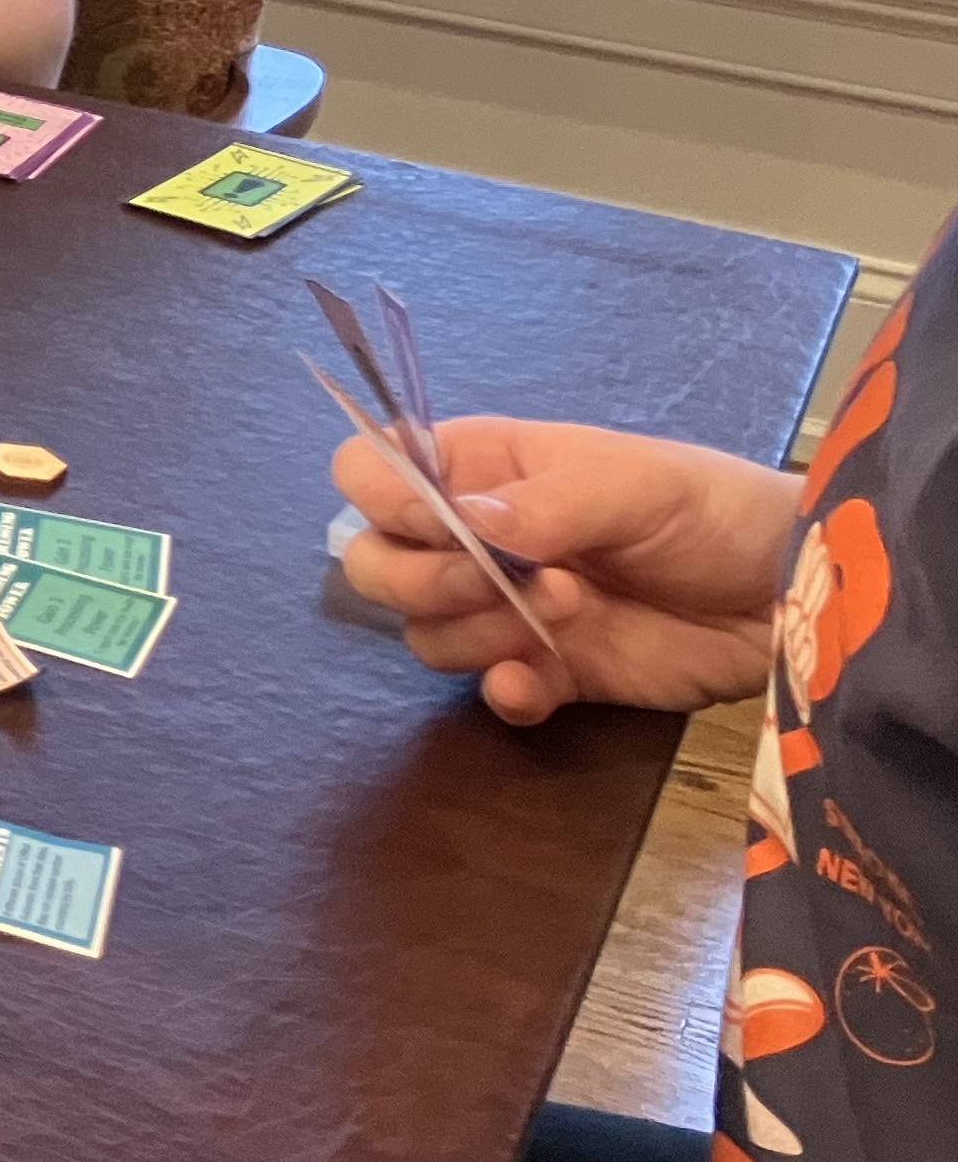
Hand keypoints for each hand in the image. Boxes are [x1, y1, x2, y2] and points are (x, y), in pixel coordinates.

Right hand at [335, 415, 796, 724]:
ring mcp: (508, 610)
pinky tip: (539, 683)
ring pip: (426, 631)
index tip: (433, 523)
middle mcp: (475, 539)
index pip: (372, 471)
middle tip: (501, 581)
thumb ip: (544, 503)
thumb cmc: (710, 509)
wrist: (790, 596)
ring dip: (479, 630)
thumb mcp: (634, 484)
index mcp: (483, 468)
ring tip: (570, 613)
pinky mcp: (549, 673)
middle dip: (423, 579)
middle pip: (376, 563)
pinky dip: (504, 692)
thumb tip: (462, 527)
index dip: (380, 498)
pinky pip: (488, 691)